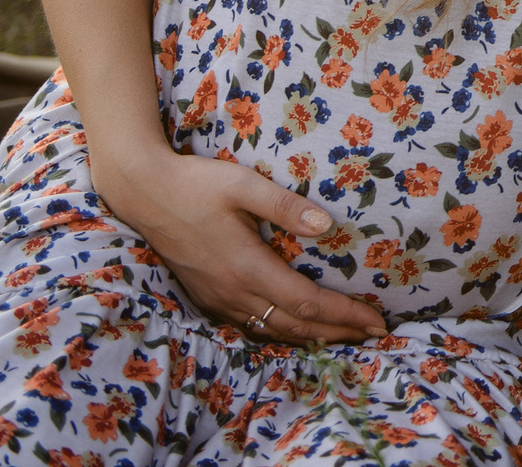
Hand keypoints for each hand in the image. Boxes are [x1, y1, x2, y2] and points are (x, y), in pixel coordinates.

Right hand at [94, 142, 386, 343]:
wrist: (144, 194)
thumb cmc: (197, 184)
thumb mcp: (244, 185)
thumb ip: (286, 207)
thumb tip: (329, 227)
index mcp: (248, 268)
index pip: (307, 303)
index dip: (345, 315)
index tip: (377, 320)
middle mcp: (234, 292)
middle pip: (296, 326)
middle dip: (339, 332)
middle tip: (375, 334)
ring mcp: (218, 299)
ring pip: (273, 331)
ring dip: (312, 337)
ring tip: (346, 336)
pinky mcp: (207, 297)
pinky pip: (252, 326)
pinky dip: (282, 333)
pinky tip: (297, 329)